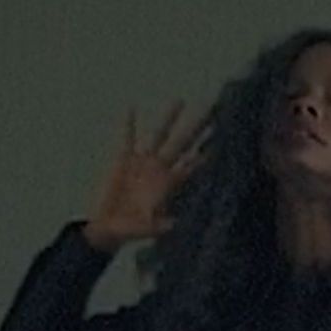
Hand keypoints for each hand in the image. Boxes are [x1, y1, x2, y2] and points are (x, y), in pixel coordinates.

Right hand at [84, 99, 214, 251]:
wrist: (107, 227)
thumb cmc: (129, 230)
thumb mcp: (145, 230)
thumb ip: (159, 226)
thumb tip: (174, 225)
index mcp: (169, 183)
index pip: (193, 165)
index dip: (206, 154)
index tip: (223, 138)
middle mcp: (160, 169)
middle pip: (183, 142)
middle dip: (197, 127)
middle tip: (212, 109)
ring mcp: (143, 162)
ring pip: (159, 135)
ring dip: (169, 118)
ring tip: (180, 100)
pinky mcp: (124, 160)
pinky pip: (127, 138)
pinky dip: (129, 124)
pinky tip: (131, 107)